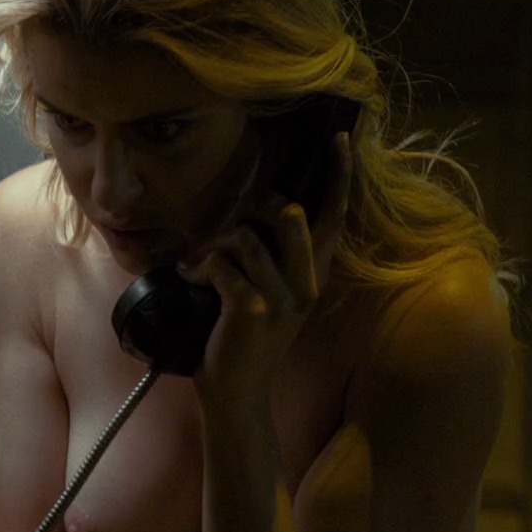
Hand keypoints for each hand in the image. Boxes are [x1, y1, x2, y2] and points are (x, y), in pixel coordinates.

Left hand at [178, 132, 351, 406]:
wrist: (236, 393)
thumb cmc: (245, 337)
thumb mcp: (269, 293)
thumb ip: (271, 255)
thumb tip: (254, 210)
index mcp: (314, 275)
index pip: (333, 216)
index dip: (338, 175)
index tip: (340, 138)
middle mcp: (308, 284)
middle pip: (289, 214)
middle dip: (252, 209)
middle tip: (230, 228)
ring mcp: (283, 298)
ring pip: (245, 237)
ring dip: (214, 246)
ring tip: (201, 267)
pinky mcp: (254, 309)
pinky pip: (222, 263)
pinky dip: (199, 268)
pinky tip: (191, 281)